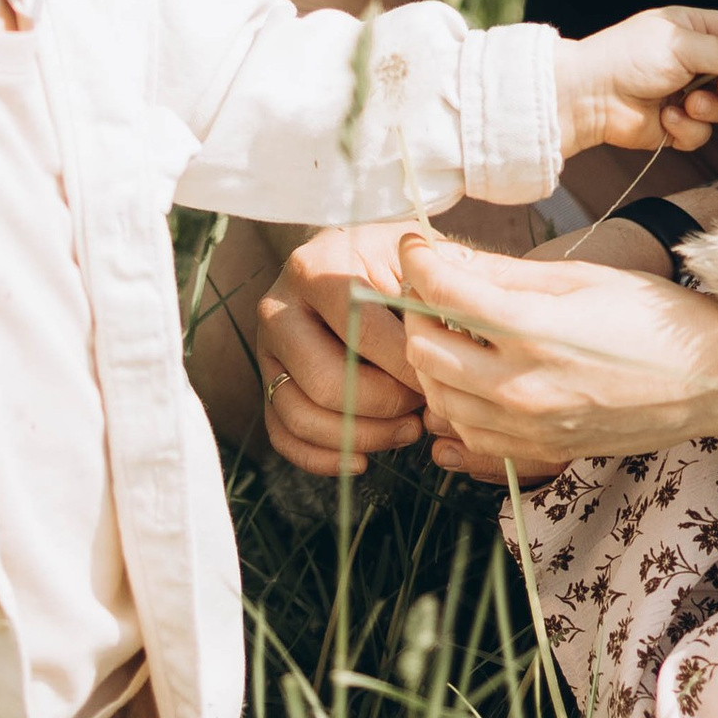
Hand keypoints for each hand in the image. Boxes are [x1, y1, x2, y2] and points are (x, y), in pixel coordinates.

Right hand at [257, 224, 429, 473]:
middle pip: (326, 381)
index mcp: (315, 269)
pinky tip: (363, 460)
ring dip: (362, 437)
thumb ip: (432, 291)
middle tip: (424, 408)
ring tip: (407, 431)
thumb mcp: (416, 258)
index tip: (441, 378)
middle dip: (385, 406)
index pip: (362, 332)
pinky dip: (322, 458)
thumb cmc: (396, 261)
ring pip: (301, 415)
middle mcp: (279, 308)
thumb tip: (449, 343)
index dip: (407, 366)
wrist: (355, 258)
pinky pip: (283, 434)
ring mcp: (267, 349)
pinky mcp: (268, 380)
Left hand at [354, 226, 717, 480]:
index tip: (414, 248)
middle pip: (423, 353)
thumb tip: (444, 258)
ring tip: (458, 335)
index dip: (416, 262)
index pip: (438, 292)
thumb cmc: (655, 317)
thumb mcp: (581, 277)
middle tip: (435, 293)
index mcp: (532, 329)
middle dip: (416, 316)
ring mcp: (530, 428)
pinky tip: (477, 380)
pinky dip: (458, 408)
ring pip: (439, 401)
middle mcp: (521, 386)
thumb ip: (505, 273)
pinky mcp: (543, 452)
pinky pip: (471, 438)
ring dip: (434, 365)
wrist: (715, 379)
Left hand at [555, 10, 717, 155]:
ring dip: (707, 108)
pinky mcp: (676, 124)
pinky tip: (665, 119)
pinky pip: (702, 132)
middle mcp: (692, 61)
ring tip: (683, 104)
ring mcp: (684, 94)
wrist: (590, 97)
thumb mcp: (681, 45)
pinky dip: (686, 128)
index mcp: (692, 31)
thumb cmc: (629, 59)